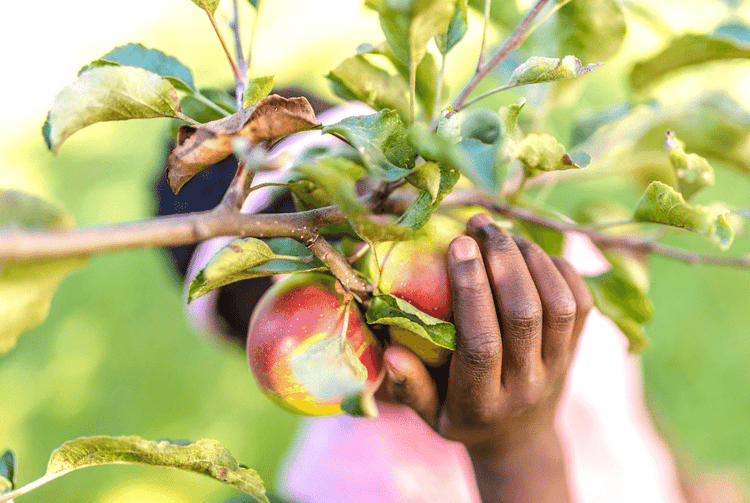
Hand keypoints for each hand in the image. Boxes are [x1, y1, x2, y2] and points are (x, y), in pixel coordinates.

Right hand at [381, 213, 592, 501]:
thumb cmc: (462, 417)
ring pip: (558, 304)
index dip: (471, 291)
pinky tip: (529, 250)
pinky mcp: (577, 348)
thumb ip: (410, 386)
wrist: (520, 440)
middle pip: (524, 316)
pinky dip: (559, 268)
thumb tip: (390, 352)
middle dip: (502, 261)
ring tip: (502, 233)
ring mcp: (558, 366)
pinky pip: (581, 302)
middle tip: (478, 224)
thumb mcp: (429, 414)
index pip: (481, 343)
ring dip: (531, 259)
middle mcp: (526, 384)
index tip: (456, 245)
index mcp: (482, 402)